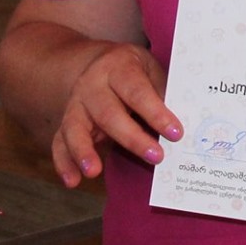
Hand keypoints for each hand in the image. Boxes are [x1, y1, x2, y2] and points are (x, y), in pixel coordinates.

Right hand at [51, 41, 179, 187]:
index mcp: (119, 67)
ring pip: (75, 128)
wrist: (95, 63)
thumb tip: (186, 122)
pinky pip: (59, 143)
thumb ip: (163, 93)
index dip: (156, 113)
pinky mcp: (65, 122)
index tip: (176, 133)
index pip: (138, 92)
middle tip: (156, 157)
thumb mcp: (150, 69)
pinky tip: (72, 181)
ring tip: (94, 172)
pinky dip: (64, 162)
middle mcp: (92, 84)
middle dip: (132, 137)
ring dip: (83, 151)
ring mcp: (75, 104)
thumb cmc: (133, 71)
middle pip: (108, 113)